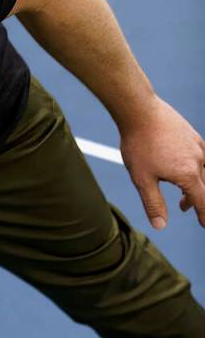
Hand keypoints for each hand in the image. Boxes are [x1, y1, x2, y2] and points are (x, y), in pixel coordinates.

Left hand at [119, 96, 204, 229]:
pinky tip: (183, 166)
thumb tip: (160, 226)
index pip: (202, 201)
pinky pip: (202, 156)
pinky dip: (195, 167)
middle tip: (183, 207)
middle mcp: (199, 160)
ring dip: (195, 184)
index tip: (204, 224)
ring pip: (204, 171)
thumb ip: (153, 203)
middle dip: (197, 200)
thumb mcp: (142, 179)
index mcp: (188, 174)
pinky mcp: (193, 136)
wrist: (140, 111)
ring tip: (180, 191)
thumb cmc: (138, 145)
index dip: (204, 215)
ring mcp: (198, 146)